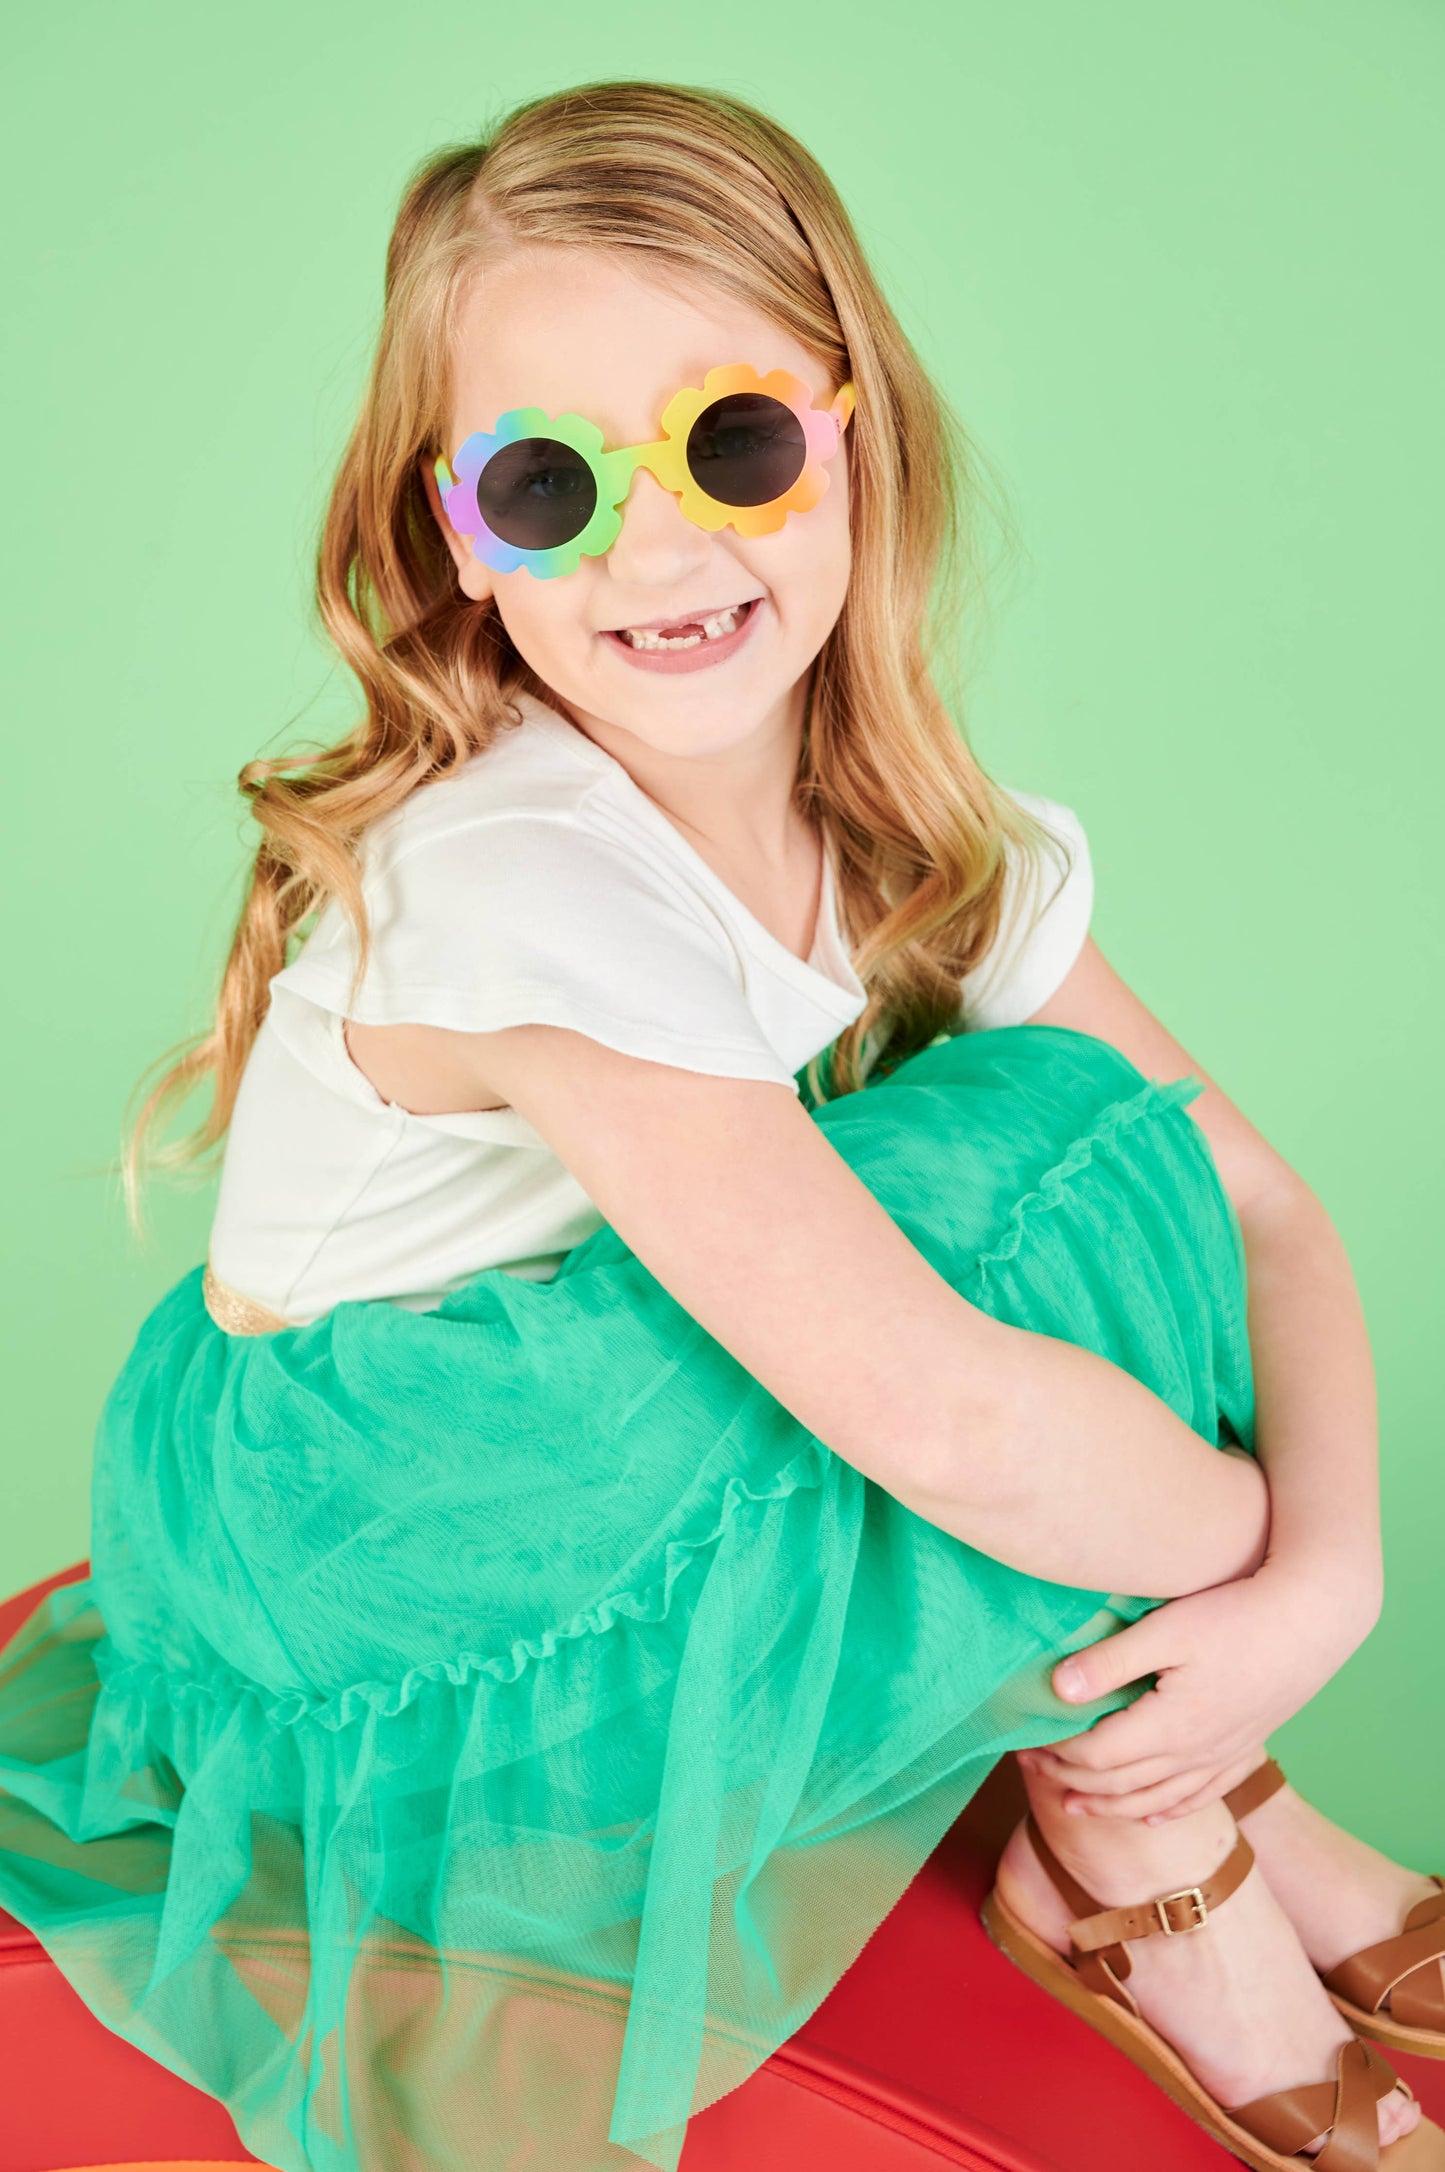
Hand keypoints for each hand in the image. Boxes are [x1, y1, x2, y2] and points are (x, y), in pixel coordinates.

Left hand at [1020, 1558, 1380, 1821]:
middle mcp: (1196, 1753)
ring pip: (1156, 1799)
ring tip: (1072, 1805)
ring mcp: (1223, 1756)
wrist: (1314, 1620)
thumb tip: (1057, 1690)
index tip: (1025, 1738)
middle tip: (1031, 1768)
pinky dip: (1167, 1810)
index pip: (1097, 1756)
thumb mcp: (1167, 1630)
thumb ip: (1110, 1661)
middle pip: (1120, 1784)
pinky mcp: (1244, 1748)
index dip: (1056, 1752)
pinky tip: (1150, 1814)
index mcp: (1171, 1725)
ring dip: (1110, 1806)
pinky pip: (1200, 1796)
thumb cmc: (1237, 1615)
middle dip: (1071, 1780)